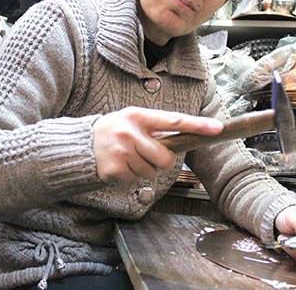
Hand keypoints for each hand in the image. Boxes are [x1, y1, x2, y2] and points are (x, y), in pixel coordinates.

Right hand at [92, 107, 222, 182]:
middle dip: (160, 161)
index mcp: (138, 116)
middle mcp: (130, 132)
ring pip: (151, 171)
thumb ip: (154, 128)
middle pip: (165, 157)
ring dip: (143, 169)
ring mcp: (122, 152)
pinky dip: (130, 175)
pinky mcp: (115, 169)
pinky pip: (136, 179)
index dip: (197, 125)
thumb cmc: (113, 131)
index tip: (216, 128)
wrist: (79, 145)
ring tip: (128, 157)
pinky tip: (119, 165)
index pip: (174, 120)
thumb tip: (185, 137)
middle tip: (145, 154)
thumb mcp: (131, 120)